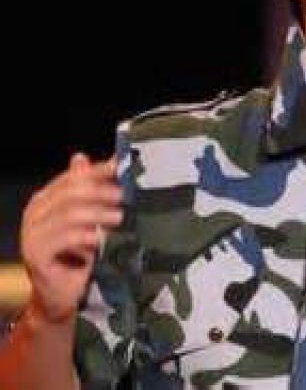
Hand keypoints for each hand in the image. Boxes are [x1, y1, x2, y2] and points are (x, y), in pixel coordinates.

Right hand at [20, 153, 121, 322]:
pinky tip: (102, 238)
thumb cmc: (80, 256)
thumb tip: (109, 160)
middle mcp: (36, 211)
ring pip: (70, 212)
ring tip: (119, 218)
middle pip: (72, 190)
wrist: (63, 296)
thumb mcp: (93, 220)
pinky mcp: (35, 253)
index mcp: (48, 198)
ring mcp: (32, 232)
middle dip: (102, 191)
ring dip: (99, 213)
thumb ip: (97, 191)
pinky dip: (87, 235)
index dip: (100, 170)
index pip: (75, 176)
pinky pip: (65, 237)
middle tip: (124, 196)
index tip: (122, 166)